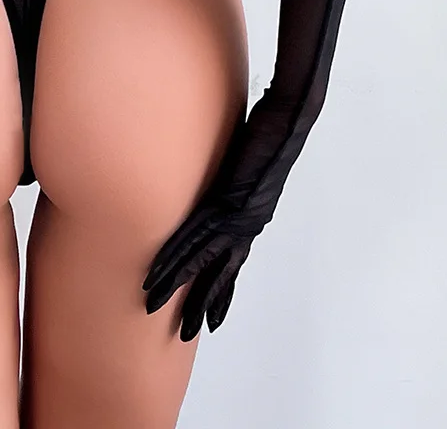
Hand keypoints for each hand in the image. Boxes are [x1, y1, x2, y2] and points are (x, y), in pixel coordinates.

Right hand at [142, 92, 300, 340]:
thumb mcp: (257, 155)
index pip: (233, 260)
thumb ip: (243, 169)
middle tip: (185, 332)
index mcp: (253, 213)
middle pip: (219, 271)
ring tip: (156, 308)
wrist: (290, 115)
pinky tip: (160, 272)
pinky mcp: (228, 200)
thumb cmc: (278, 125)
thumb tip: (234, 167)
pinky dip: (175, 255)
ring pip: (202, 260)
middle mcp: (247, 221)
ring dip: (178, 286)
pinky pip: (195, 235)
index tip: (214, 317)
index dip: (223, 289)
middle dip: (201, 302)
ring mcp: (238, 213)